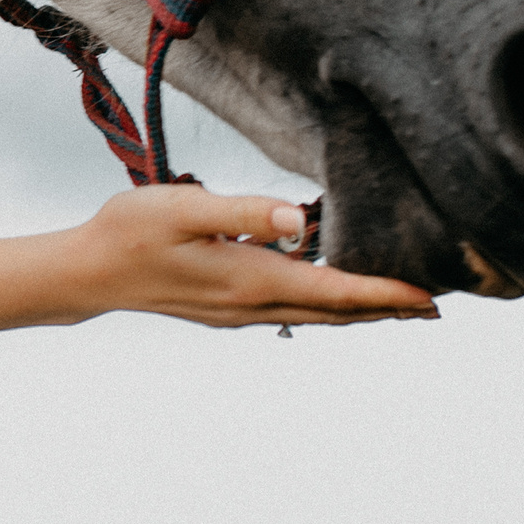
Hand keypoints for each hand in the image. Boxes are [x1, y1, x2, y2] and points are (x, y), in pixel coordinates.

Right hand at [73, 184, 436, 327]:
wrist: (88, 273)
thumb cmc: (130, 231)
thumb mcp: (184, 208)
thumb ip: (241, 209)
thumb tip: (295, 219)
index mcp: (252, 279)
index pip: (335, 291)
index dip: (386, 294)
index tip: (430, 298)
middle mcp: (253, 304)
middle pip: (335, 312)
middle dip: (386, 309)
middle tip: (435, 308)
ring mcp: (239, 312)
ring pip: (315, 315)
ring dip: (358, 311)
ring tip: (397, 306)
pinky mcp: (225, 310)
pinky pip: (291, 311)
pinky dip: (324, 305)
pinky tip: (328, 293)